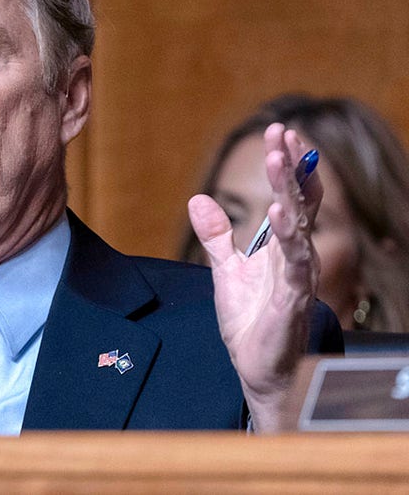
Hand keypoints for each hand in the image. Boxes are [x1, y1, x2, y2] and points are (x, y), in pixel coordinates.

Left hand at [188, 123, 320, 432]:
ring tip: (281, 161)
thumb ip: (216, 235)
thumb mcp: (225, 269)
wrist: (257, 367)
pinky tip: (283, 216)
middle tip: (281, 132)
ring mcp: (298, 275)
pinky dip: (292, 239)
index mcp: (282, 246)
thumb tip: (197, 199)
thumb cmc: (250, 319)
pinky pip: (296, 264)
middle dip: (291, 166)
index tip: (278, 132)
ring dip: (291, 192)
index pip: (290, 196)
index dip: (287, 166)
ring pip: (301, 225)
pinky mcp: (293, 299)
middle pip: (299, 201)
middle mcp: (296, 255)